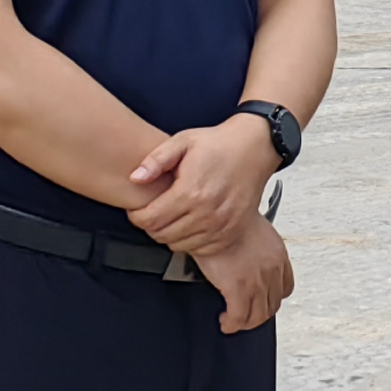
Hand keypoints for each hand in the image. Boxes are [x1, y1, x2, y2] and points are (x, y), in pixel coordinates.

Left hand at [128, 115, 276, 263]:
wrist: (255, 148)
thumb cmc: (219, 143)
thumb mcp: (183, 141)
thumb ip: (156, 160)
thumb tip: (135, 178)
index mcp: (190, 192)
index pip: (150, 219)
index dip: (136, 217)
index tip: (136, 210)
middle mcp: (206, 214)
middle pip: (161, 235)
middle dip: (150, 225)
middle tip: (151, 212)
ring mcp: (220, 226)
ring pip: (178, 245)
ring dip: (168, 234)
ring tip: (171, 216)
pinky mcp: (231, 233)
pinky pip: (199, 249)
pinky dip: (188, 240)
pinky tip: (189, 223)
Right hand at [199, 213, 294, 336]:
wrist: (218, 216)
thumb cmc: (229, 215)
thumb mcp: (252, 228)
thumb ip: (254, 244)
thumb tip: (244, 249)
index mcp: (278, 254)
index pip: (286, 286)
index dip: (274, 296)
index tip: (264, 298)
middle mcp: (272, 271)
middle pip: (273, 304)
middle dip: (260, 312)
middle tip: (247, 313)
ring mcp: (257, 283)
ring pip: (258, 316)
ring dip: (246, 322)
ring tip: (235, 321)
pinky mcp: (239, 291)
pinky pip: (238, 318)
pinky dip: (232, 324)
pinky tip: (225, 322)